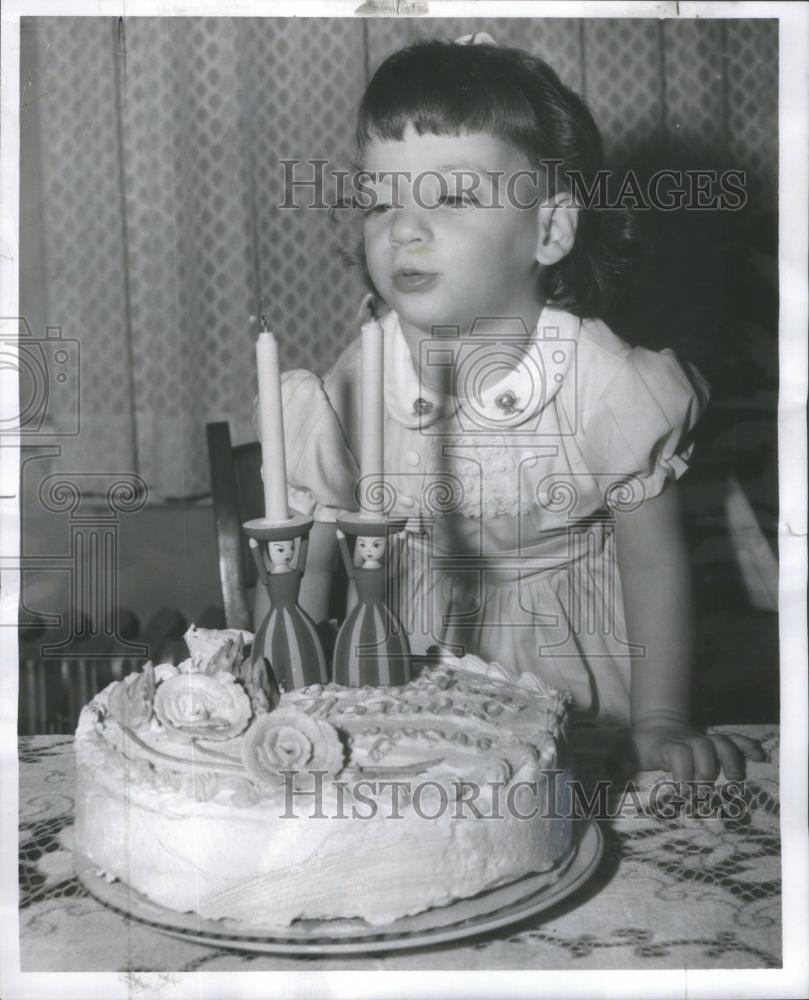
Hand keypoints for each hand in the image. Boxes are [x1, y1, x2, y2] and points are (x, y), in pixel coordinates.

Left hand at [609, 722, 765, 781]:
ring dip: (731, 759)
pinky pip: (736, 740)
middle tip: (706, 791)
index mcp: (666, 746)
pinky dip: (748, 746)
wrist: (655, 725)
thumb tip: (614, 781)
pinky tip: (761, 757)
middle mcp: (688, 742)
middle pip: (704, 749)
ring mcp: (704, 740)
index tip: (683, 790)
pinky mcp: (715, 742)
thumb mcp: (623, 754)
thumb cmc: (639, 747)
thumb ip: (617, 767)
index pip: (678, 754)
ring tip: (736, 779)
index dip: (682, 770)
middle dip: (707, 769)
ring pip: (723, 743)